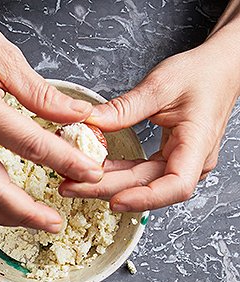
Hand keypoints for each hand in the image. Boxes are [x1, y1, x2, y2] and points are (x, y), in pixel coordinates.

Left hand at [59, 36, 239, 210]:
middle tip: (70, 187)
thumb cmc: (202, 74)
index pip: (176, 186)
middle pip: (148, 187)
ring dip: (107, 184)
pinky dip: (116, 173)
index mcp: (197, 144)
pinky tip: (93, 171)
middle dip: (106, 189)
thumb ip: (125, 108)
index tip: (115, 201)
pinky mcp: (168, 161)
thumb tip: (90, 122)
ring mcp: (180, 165)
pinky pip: (140, 174)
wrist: (220, 70)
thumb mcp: (161, 84)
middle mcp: (192, 163)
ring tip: (73, 182)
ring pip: (140, 184)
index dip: (145, 199)